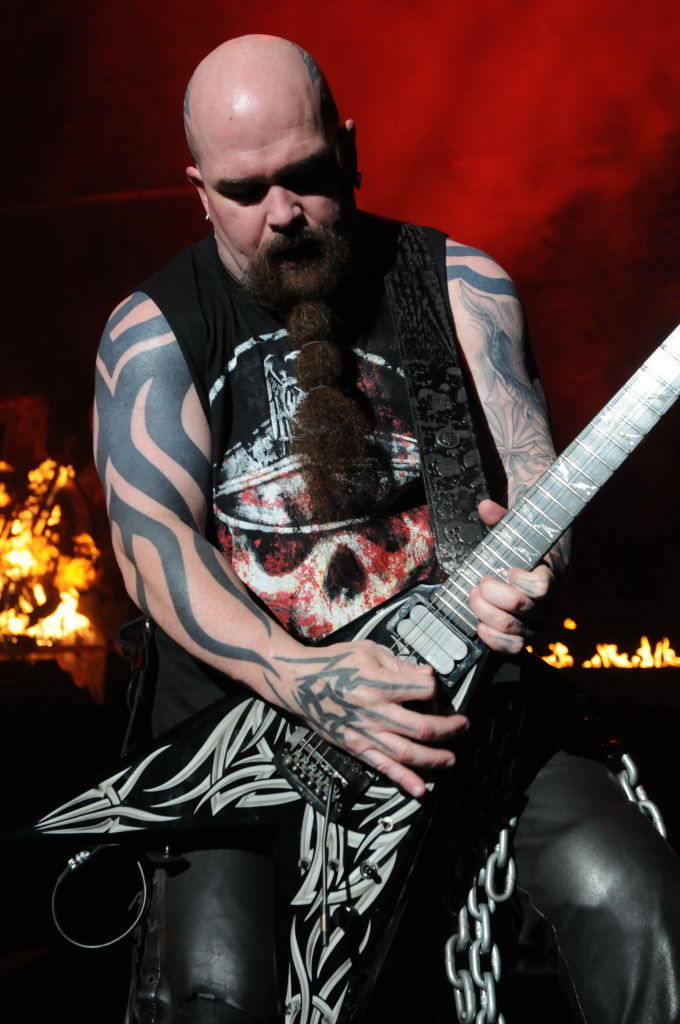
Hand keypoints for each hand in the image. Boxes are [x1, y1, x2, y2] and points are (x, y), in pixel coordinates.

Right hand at [274, 638, 467, 798]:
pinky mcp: (356, 746)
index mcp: (378, 683)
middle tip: (462, 726)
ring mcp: (366, 732)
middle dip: (449, 728)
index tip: (434, 686)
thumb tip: (426, 674)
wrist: (299, 683)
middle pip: (422, 726)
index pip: (423, 689)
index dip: (435, 687)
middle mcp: (375, 711)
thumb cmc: (333, 663)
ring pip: (407, 752)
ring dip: (434, 758)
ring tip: (451, 759)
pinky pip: (383, 767)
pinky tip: (421, 789)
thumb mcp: (368, 650)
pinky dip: (403, 780)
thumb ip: (400, 664)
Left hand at [470, 499, 553, 654]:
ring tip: (474, 598)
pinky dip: (494, 640)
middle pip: (524, 609)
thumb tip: (486, 507)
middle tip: (480, 582)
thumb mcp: (518, 524)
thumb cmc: (524, 540)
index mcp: (551, 572)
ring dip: (488, 615)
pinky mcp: (523, 632)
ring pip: (517, 631)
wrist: (534, 557)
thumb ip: (502, 516)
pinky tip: (480, 626)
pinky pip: (513, 647)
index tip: (509, 570)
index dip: (522, 582)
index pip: (543, 587)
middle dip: (493, 595)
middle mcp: (547, 601)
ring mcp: (536, 619)